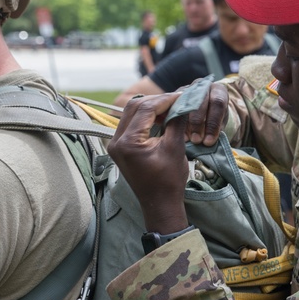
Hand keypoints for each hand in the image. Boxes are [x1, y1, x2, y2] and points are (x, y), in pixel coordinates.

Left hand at [109, 93, 189, 233]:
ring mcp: (115, 144)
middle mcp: (116, 141)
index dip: (165, 99)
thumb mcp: (175, 147)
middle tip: (176, 100)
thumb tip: (182, 101)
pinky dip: (145, 118)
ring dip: (150, 108)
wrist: (159, 203)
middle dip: (156, 101)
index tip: (181, 96)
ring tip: (171, 109)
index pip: (145, 109)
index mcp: (128, 142)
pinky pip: (131, 124)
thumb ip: (176, 121)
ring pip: (131, 113)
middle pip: (134, 107)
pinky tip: (161, 119)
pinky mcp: (119, 147)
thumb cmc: (169, 180)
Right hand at [180, 81, 229, 146]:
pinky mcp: (175, 97)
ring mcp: (187, 90)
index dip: (213, 123)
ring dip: (184, 123)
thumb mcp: (220, 124)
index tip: (209, 141)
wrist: (206, 112)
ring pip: (184, 104)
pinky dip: (174, 122)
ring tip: (185, 140)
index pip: (217, 103)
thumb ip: (216, 130)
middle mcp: (202, 87)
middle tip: (196, 140)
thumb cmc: (215, 119)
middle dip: (197, 123)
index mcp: (218, 90)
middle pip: (199, 101)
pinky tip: (174, 134)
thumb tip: (206, 142)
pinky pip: (173, 107)